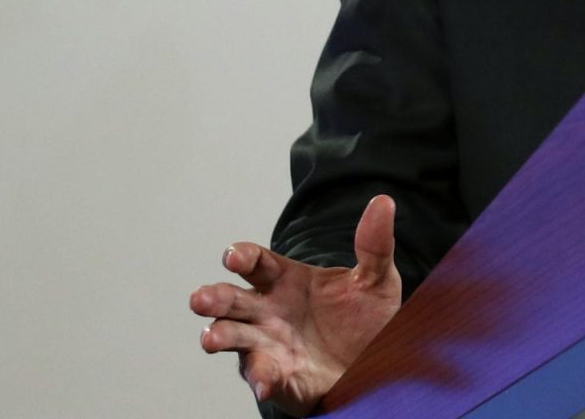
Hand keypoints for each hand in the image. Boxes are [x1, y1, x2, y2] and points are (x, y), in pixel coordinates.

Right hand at [191, 195, 402, 415]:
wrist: (375, 364)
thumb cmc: (365, 318)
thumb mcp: (376, 279)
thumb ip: (374, 245)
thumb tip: (383, 202)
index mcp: (287, 280)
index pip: (257, 263)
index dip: (242, 256)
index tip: (234, 256)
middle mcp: (269, 311)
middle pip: (232, 300)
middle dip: (214, 298)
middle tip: (201, 298)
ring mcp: (268, 344)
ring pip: (233, 337)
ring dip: (219, 336)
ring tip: (211, 338)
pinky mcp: (279, 377)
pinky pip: (263, 376)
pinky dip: (261, 378)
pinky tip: (266, 381)